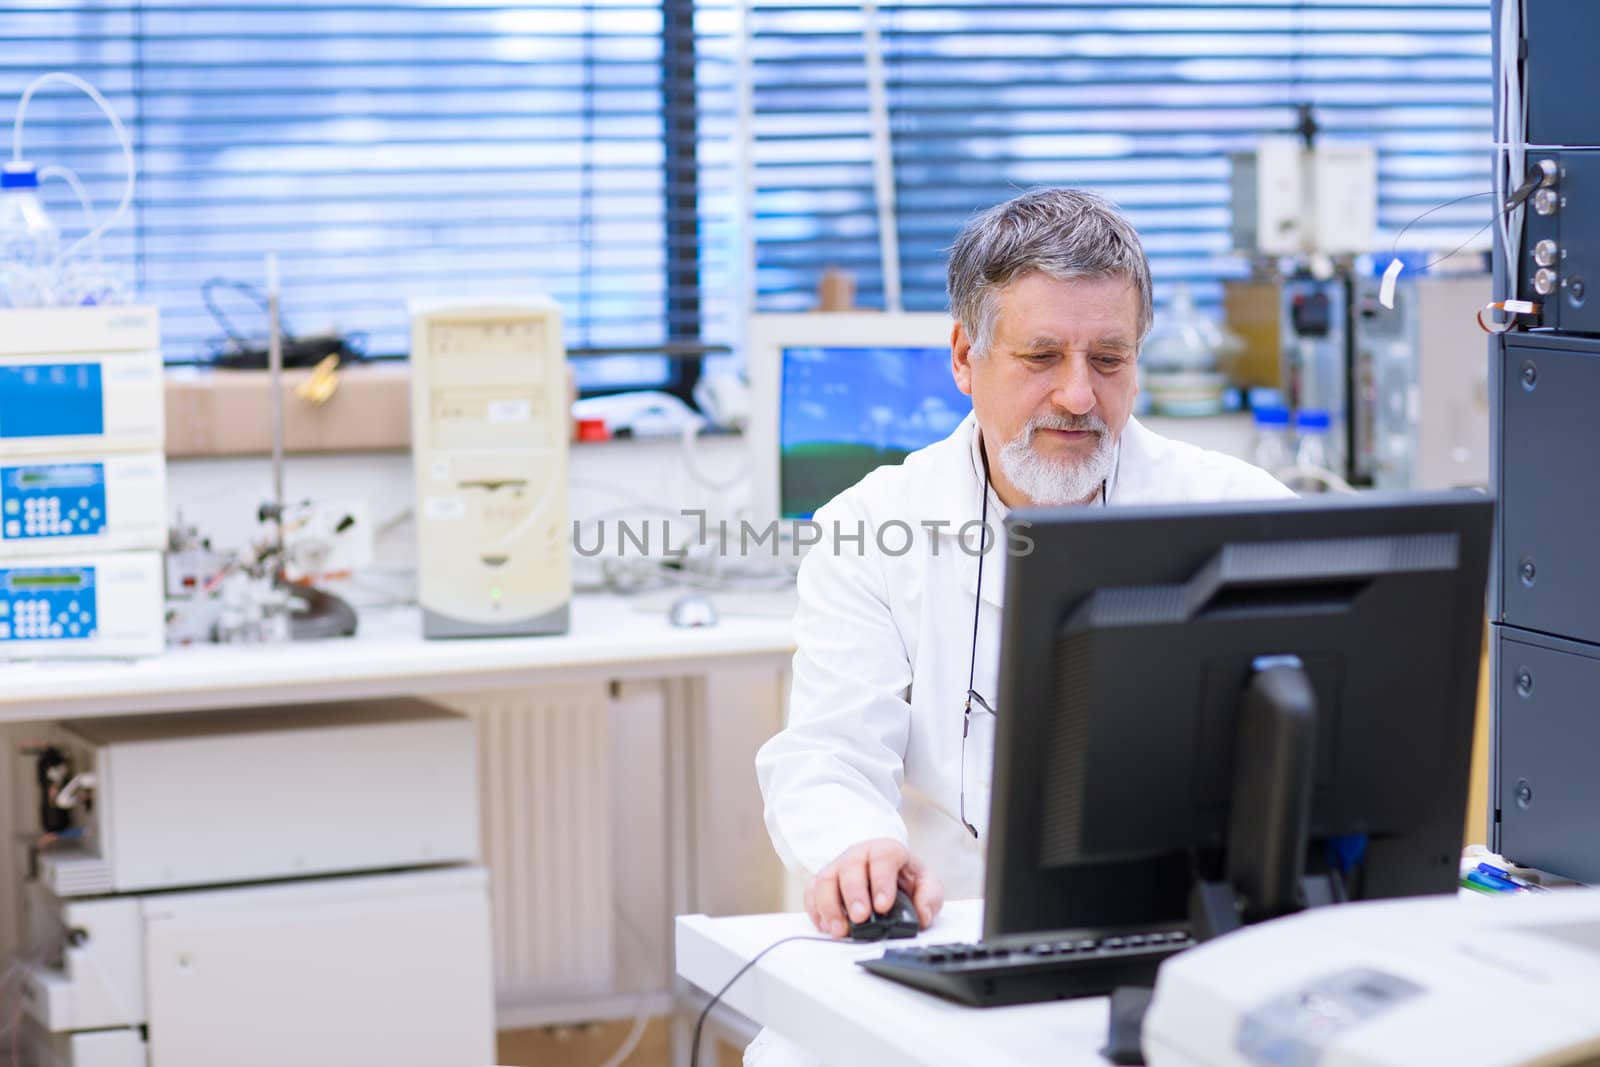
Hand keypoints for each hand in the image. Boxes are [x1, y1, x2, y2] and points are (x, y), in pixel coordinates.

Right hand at [803, 838, 943, 938]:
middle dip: (854, 894)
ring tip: (839, 930)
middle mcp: (858, 855)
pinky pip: (811, 893)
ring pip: (825, 880)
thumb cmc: (902, 876)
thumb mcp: (925, 882)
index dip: (882, 881)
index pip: (882, 859)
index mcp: (885, 850)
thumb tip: (922, 916)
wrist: (882, 868)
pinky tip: (826, 927)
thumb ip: (929, 897)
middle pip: (850, 868)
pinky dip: (816, 911)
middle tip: (861, 918)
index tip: (883, 905)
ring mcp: (837, 867)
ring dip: (830, 907)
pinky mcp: (822, 882)